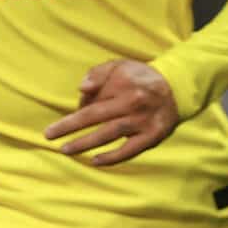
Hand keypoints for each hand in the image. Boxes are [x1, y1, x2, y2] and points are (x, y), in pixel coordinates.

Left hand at [44, 58, 178, 166]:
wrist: (177, 87)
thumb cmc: (139, 77)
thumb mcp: (119, 66)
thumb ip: (98, 74)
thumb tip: (81, 90)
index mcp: (123, 85)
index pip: (91, 103)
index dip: (72, 117)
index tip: (53, 128)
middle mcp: (133, 103)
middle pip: (96, 117)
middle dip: (70, 128)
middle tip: (49, 138)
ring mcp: (143, 121)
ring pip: (110, 134)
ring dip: (86, 143)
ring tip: (66, 150)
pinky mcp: (153, 135)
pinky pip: (130, 150)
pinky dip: (112, 157)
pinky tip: (95, 161)